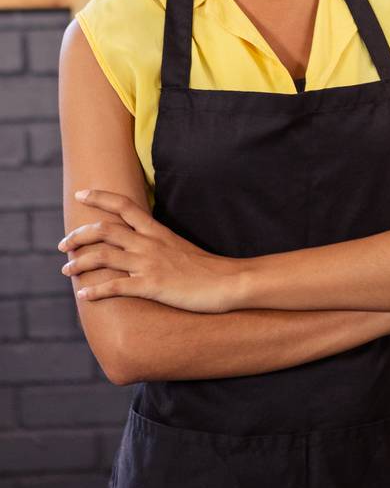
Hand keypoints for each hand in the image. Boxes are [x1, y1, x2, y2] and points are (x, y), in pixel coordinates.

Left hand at [59, 190, 240, 312]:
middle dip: (79, 235)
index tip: (81, 193)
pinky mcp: (152, 287)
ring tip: (66, 269)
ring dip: (80, 262)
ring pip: (105, 256)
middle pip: (106, 229)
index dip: (100, 197)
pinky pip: (117, 287)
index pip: (124, 205)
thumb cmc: (205, 267)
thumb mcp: (178, 246)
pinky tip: (83, 295)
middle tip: (63, 244)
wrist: (228, 281)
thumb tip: (138, 242)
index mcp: (156, 231)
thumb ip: (157, 242)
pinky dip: (96, 290)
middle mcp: (149, 243)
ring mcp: (150, 264)